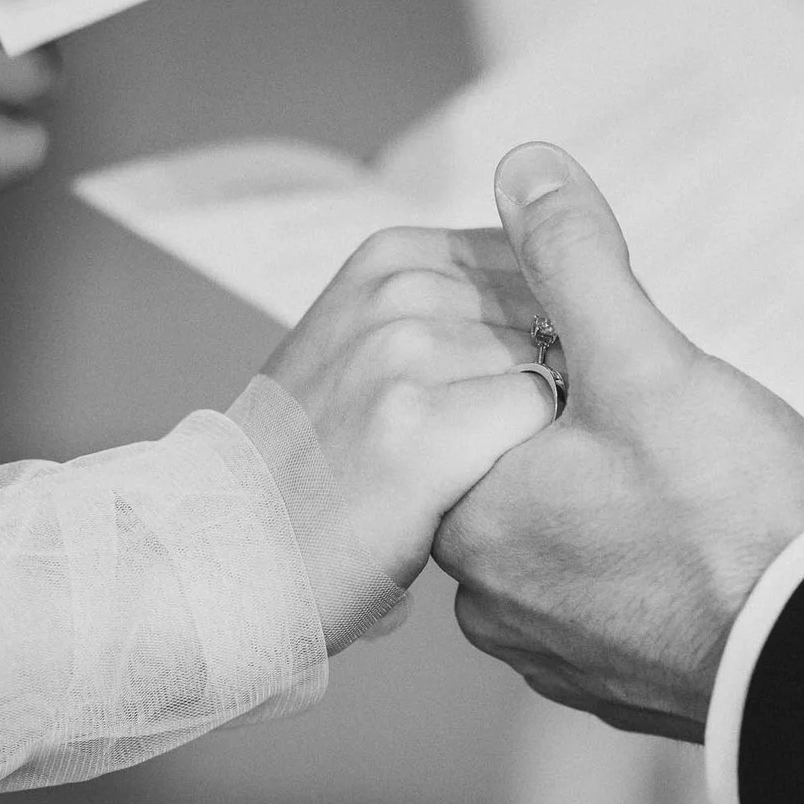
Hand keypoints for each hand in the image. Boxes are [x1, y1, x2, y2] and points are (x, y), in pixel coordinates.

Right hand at [257, 226, 565, 650]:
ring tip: (467, 468)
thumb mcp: (368, 342)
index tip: (495, 391)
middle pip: (550, 310)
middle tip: (482, 441)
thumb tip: (567, 291)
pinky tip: (473, 490)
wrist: (237, 547)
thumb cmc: (324, 460)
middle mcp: (395, 288)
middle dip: (553, 372)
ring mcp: (402, 351)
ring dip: (535, 423)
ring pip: (552, 361)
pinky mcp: (420, 426)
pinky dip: (527, 460)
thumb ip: (454, 302)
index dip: (547, 332)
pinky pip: (539, 418)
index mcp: (390, 256)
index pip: (537, 261)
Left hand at [433, 145, 803, 742]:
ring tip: (693, 489)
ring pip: (563, 538)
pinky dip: (642, 573)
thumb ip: (574, 259)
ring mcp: (545, 651)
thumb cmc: (732, 513)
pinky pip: (605, 603)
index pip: (478, 405)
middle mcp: (486, 594)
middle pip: (522, 471)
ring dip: (613, 508)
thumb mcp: (647, 358)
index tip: (625, 374)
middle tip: (670, 433)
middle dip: (585, 437)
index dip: (552, 366)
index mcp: (470, 513)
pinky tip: (700, 552)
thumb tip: (523, 167)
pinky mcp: (604, 688)